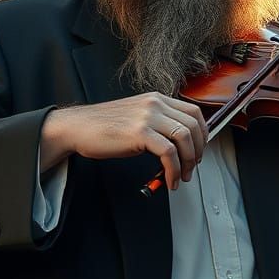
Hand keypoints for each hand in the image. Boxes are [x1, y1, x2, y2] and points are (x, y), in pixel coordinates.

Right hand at [40, 93, 207, 190]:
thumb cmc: (104, 127)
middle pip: (193, 126)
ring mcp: (148, 116)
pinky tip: (169, 180)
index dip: (202, 134)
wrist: (77, 127)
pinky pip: (169, 153)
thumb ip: (159, 125)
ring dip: (188, 163)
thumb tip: (180, 146)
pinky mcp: (140, 132)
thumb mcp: (137, 118)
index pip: (194, 113)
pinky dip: (174, 170)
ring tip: (182, 177)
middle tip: (192, 168)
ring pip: (184, 139)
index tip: (199, 151)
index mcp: (157, 99)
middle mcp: (155, 104)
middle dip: (198, 152)